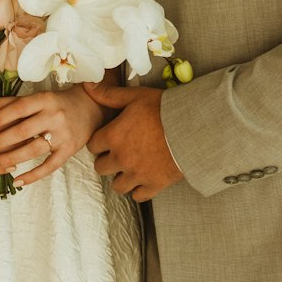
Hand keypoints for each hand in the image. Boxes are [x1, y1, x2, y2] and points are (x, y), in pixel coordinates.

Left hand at [0, 88, 106, 187]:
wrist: (92, 107)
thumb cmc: (59, 102)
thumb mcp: (42, 97)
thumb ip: (20, 107)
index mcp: (44, 99)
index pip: (17, 109)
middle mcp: (54, 116)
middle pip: (22, 131)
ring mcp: (63, 134)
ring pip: (32, 150)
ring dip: (10, 159)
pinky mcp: (70, 150)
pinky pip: (49, 166)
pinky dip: (32, 175)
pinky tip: (16, 181)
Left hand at [85, 81, 183, 201]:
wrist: (193, 126)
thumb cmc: (164, 109)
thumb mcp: (135, 96)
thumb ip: (109, 94)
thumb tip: (88, 85)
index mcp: (113, 137)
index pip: (93, 146)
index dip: (100, 141)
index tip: (108, 138)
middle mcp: (121, 159)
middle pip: (101, 168)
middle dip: (107, 160)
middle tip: (119, 152)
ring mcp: (137, 174)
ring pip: (117, 186)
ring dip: (121, 177)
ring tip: (130, 167)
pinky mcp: (154, 185)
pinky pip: (138, 196)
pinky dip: (139, 189)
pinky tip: (144, 178)